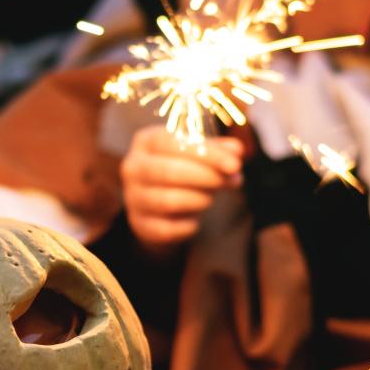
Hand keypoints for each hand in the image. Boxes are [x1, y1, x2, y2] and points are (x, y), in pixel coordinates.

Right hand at [120, 126, 242, 257]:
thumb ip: (217, 150)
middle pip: (170, 172)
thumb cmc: (181, 167)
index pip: (174, 143)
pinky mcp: (139, 224)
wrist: (157, 202)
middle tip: (232, 181)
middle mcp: (132, 168)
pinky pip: (169, 229)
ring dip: (200, 199)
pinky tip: (195, 219)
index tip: (235, 164)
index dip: (208, 154)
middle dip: (208, 177)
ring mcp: (133, 198)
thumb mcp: (197, 152)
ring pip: (169, 201)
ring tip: (211, 197)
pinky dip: (189, 225)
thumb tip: (237, 151)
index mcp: (145, 141)